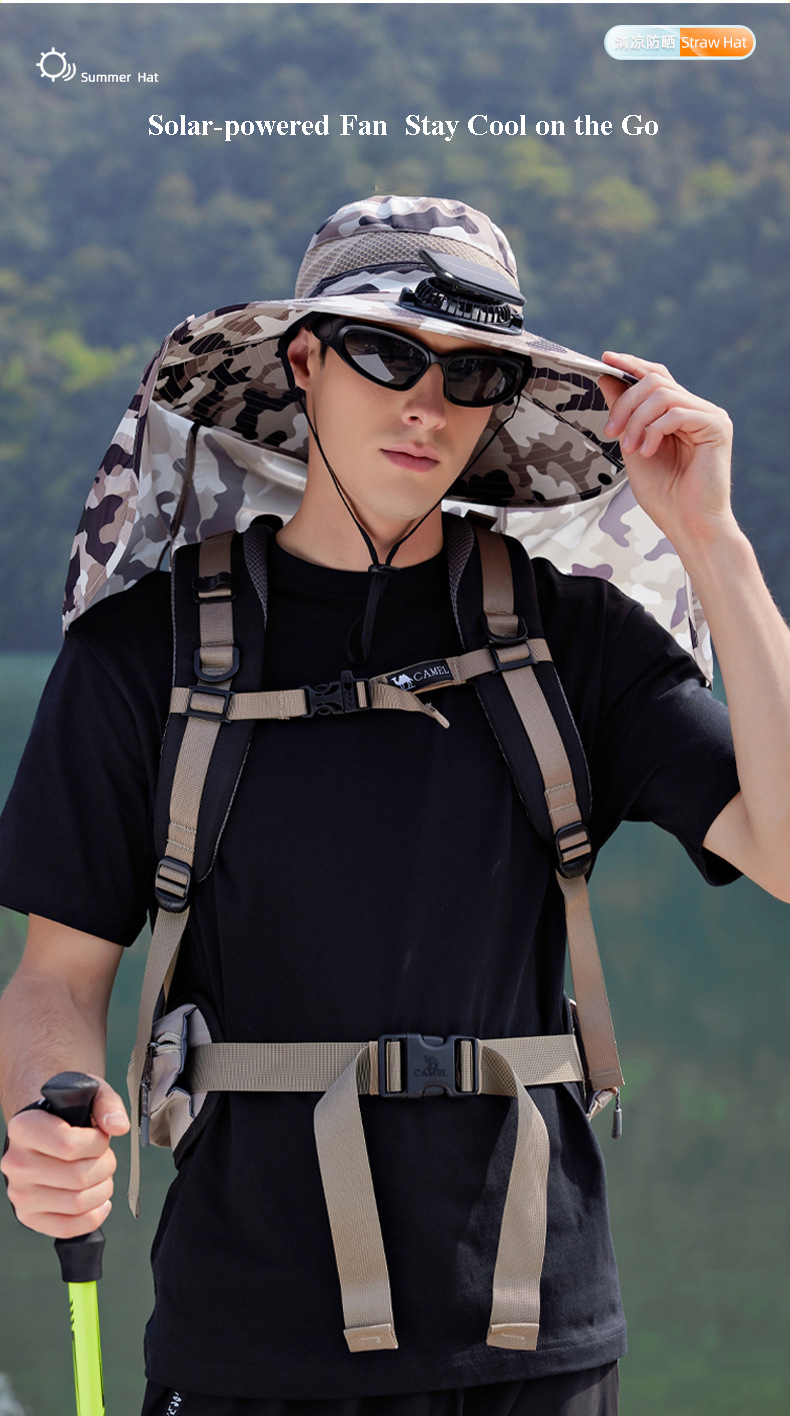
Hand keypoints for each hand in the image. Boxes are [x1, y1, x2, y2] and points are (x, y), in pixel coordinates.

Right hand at [1, 1075, 128, 1237]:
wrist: (42, 1134)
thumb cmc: (67, 1114)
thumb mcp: (88, 1094)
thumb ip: (107, 1104)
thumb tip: (118, 1126)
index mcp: (24, 1128)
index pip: (68, 1144)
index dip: (97, 1143)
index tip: (100, 1137)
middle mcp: (16, 1162)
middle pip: (78, 1177)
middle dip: (105, 1166)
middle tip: (104, 1157)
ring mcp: (20, 1193)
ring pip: (77, 1203)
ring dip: (103, 1189)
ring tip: (100, 1176)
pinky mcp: (29, 1216)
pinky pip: (68, 1228)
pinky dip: (93, 1216)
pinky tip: (98, 1201)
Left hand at [598, 351, 734, 549]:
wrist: (688, 525)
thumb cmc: (664, 495)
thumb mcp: (633, 447)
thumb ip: (624, 414)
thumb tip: (608, 378)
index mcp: (679, 414)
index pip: (656, 377)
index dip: (631, 365)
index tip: (606, 359)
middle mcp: (697, 409)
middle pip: (655, 381)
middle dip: (625, 403)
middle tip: (610, 431)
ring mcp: (710, 416)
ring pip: (663, 394)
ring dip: (636, 420)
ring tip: (630, 448)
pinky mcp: (717, 426)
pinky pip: (677, 412)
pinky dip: (654, 431)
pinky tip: (648, 452)